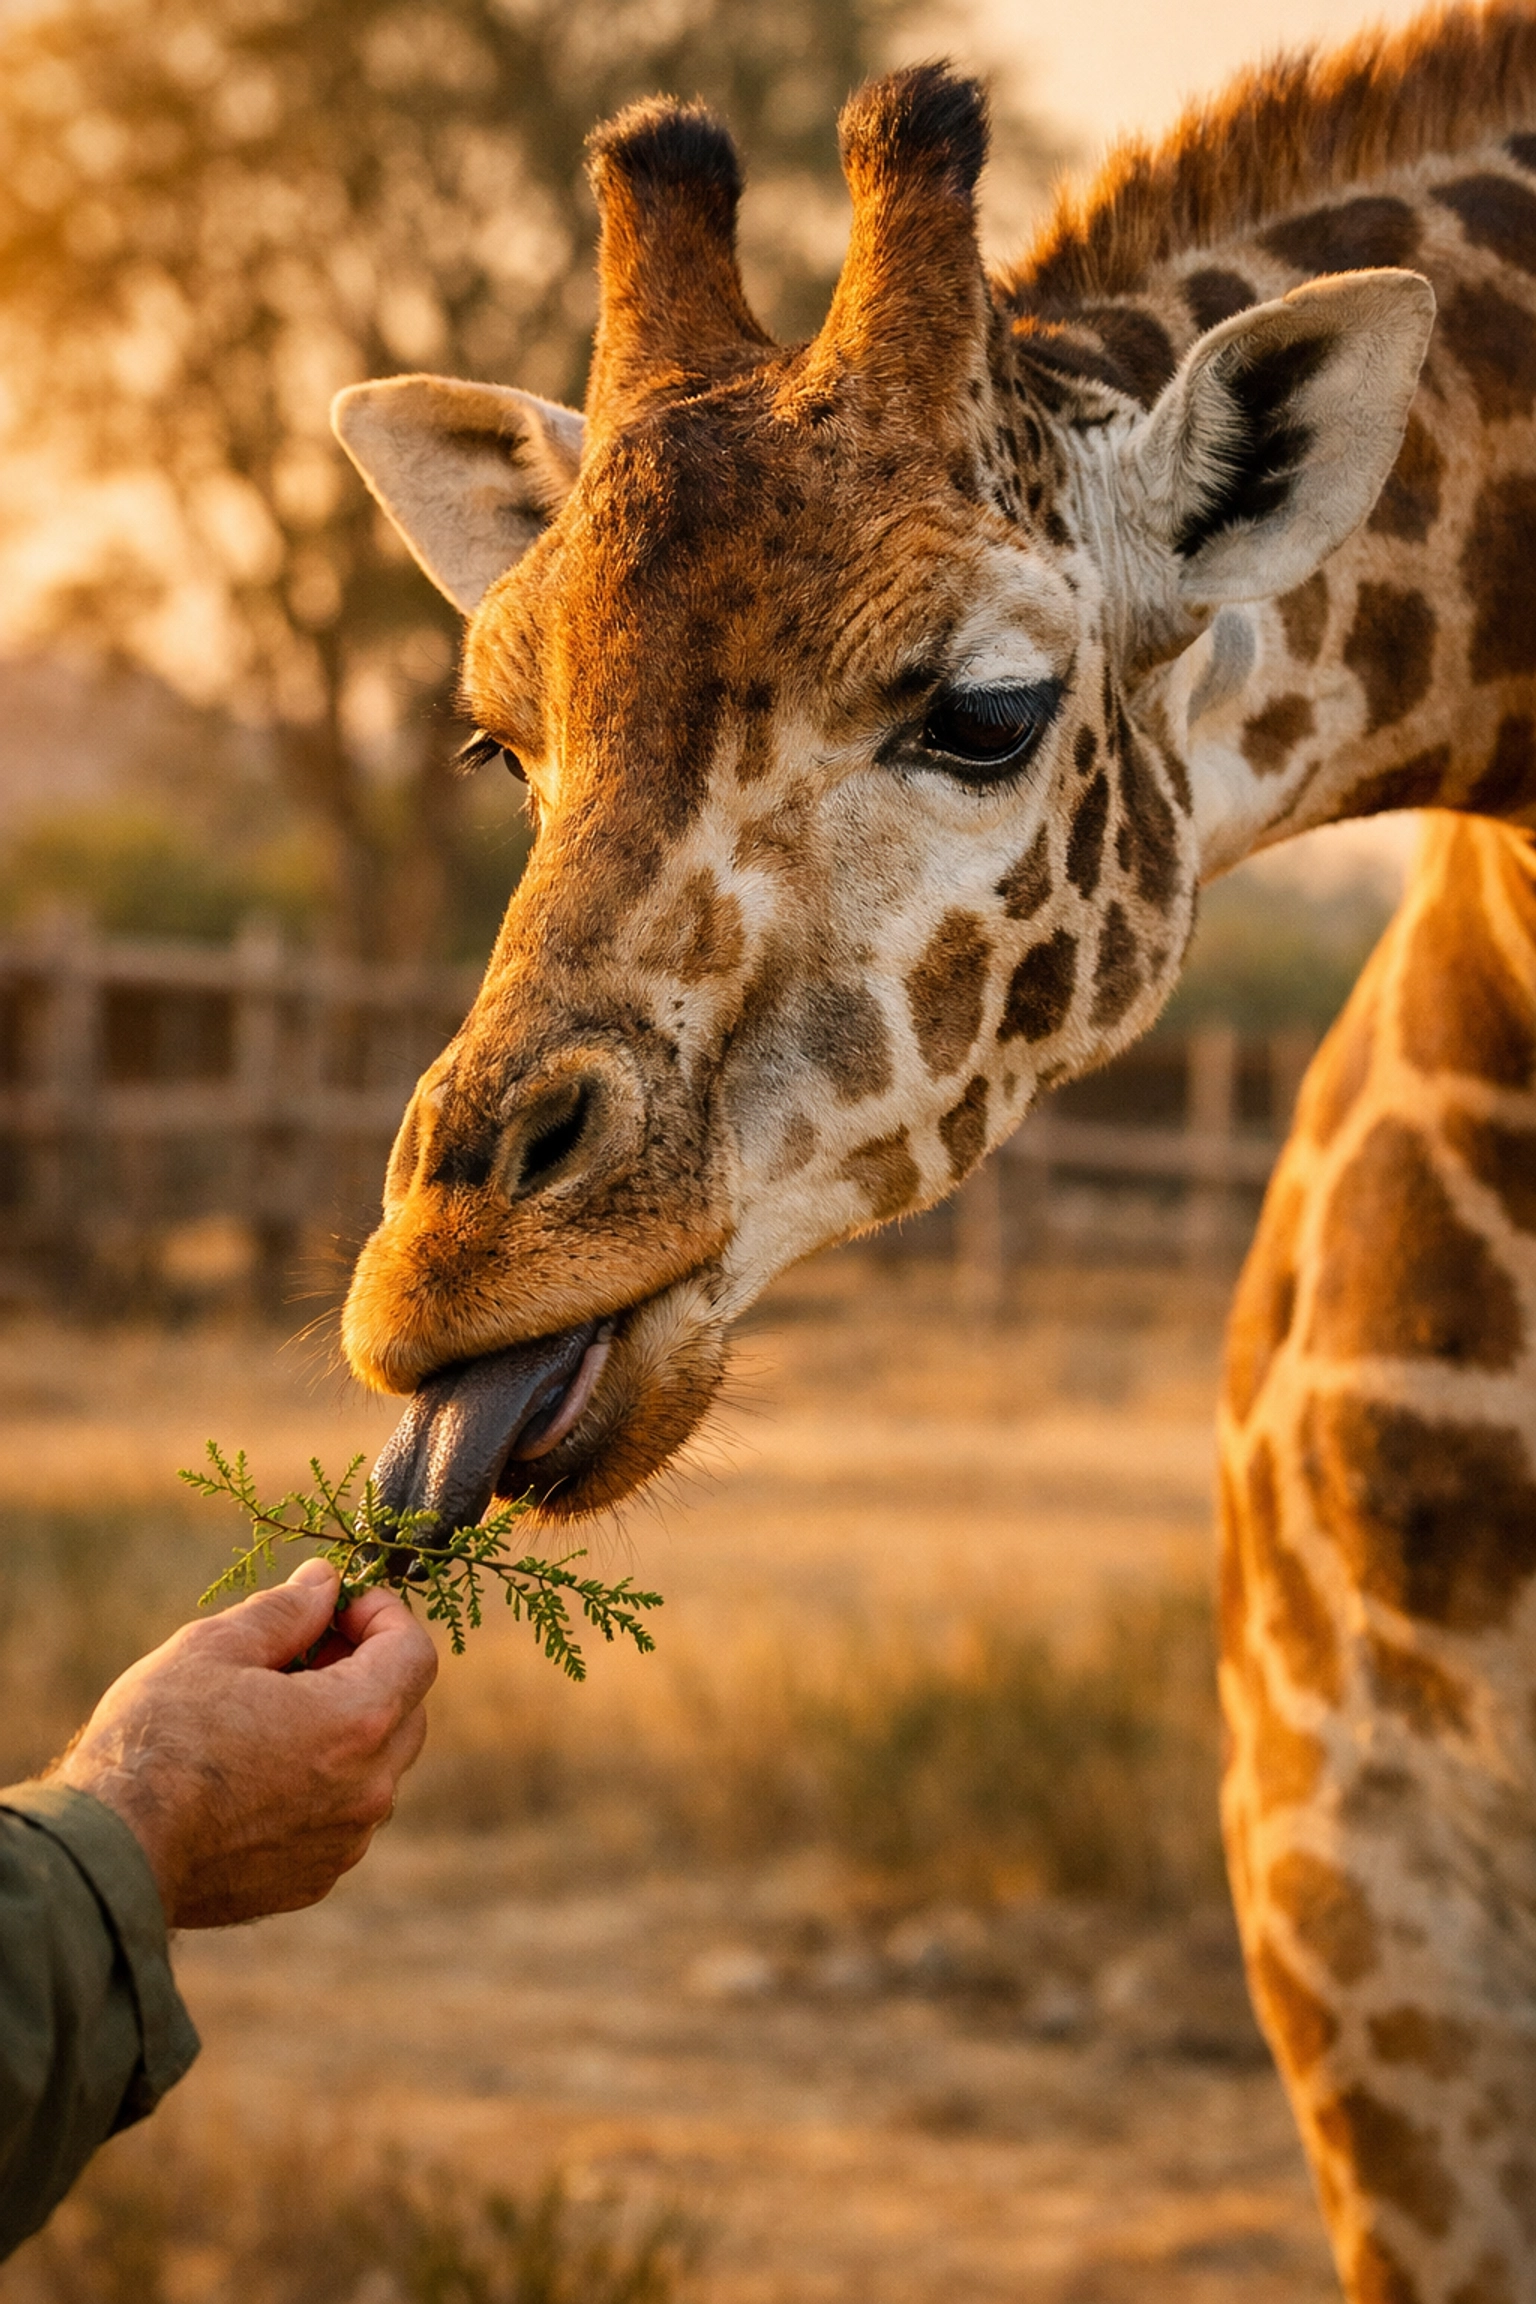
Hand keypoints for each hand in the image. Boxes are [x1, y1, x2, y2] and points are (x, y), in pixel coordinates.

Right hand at [53, 1558, 437, 1927]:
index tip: (340, 1607)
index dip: (383, 1615)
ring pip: (376, 1768)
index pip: (415, 1653)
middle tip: (308, 1651)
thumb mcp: (214, 1647)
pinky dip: (322, 1785)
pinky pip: (343, 1818)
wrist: (113, 1852)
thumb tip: (325, 1584)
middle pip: (406, 1711)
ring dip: (346, 1731)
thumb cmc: (157, 1741)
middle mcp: (367, 1789)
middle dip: (369, 1670)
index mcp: (355, 1722)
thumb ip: (286, 1611)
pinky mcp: (313, 1879)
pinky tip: (261, 1771)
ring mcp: (344, 1842)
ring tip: (274, 1712)